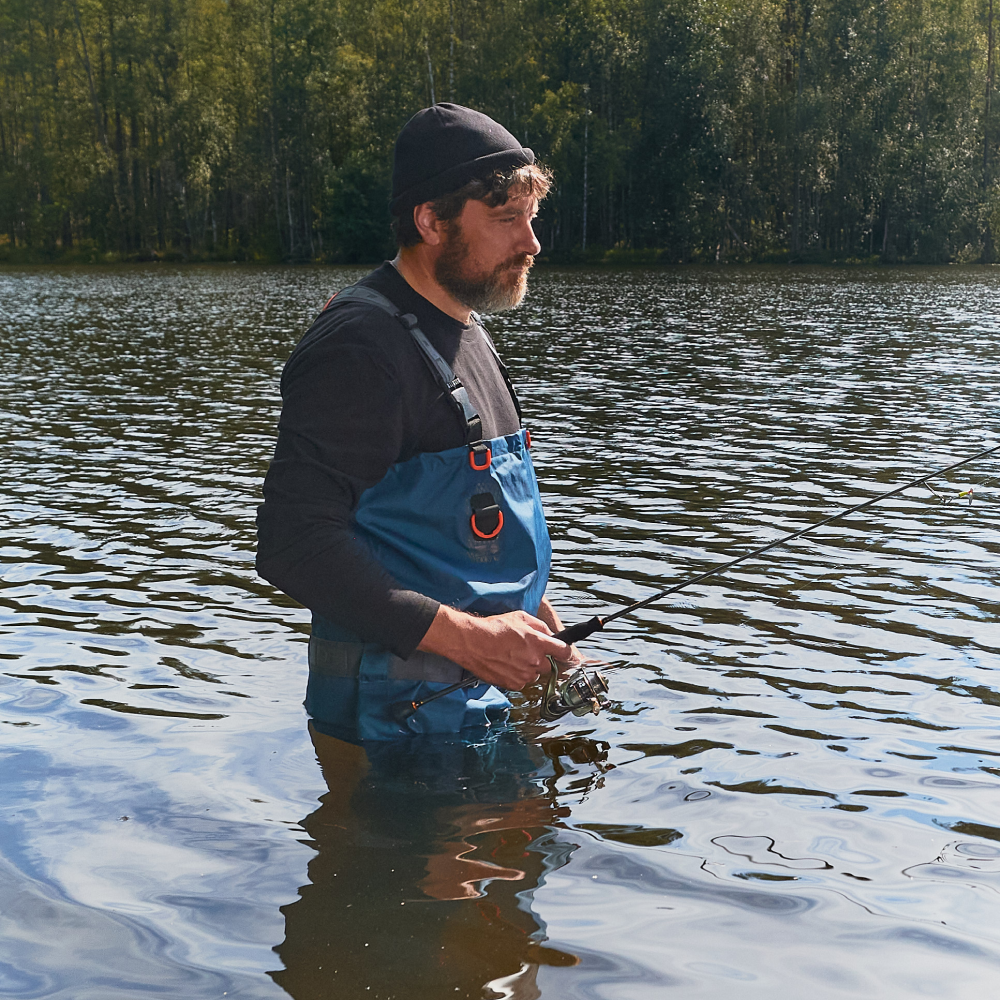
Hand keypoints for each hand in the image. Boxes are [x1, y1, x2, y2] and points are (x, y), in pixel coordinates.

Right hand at [417, 606, 572, 689]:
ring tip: (512, 657)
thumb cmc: (494, 628)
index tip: (564, 653)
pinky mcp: (513, 684)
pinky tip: (506, 665)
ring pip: (534, 675)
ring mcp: (524, 674)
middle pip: (548, 666)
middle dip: (541, 659)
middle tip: (526, 651)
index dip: (565, 652)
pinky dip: (517, 676)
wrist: (472, 642)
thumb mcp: (520, 617)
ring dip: (528, 668)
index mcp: (539, 643)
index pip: (564, 652)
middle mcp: (534, 661)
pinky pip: (521, 682)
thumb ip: (540, 626)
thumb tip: (550, 635)